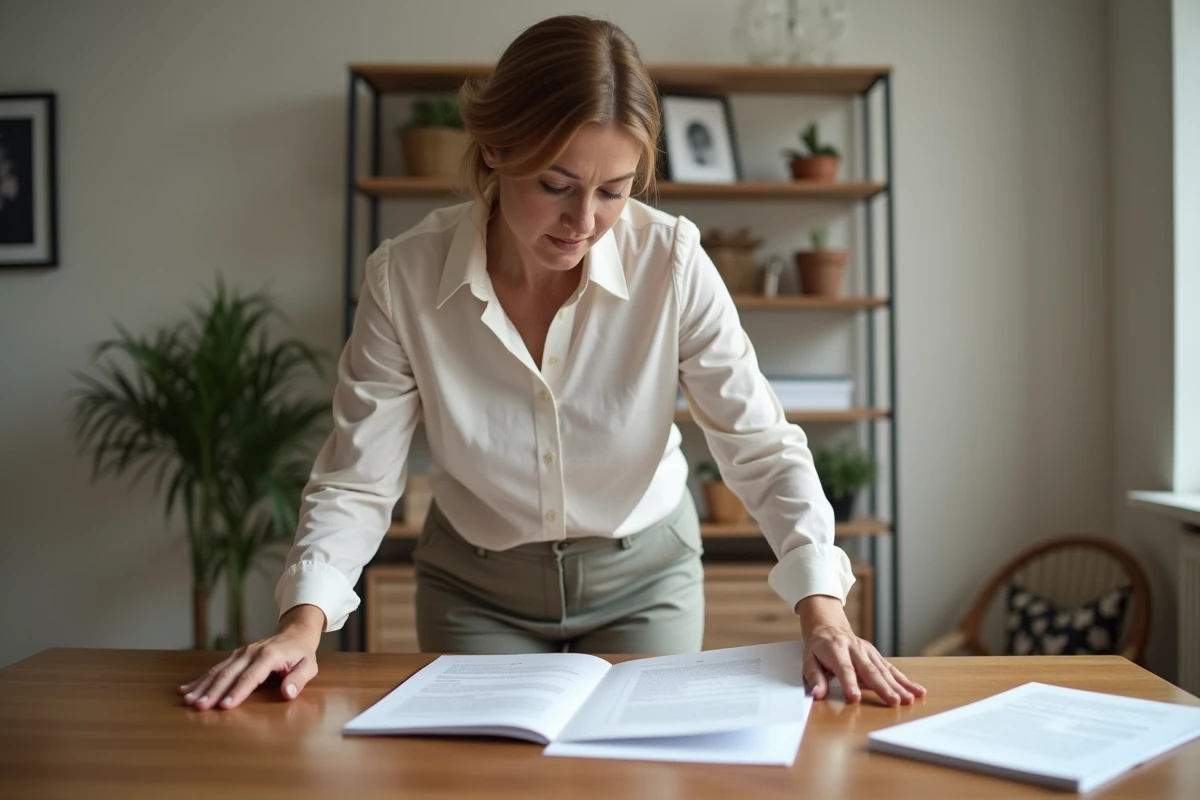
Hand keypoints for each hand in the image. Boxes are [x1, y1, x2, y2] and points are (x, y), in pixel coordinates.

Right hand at [178, 605, 323, 710]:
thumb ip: (299, 679)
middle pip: (229, 674)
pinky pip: (216, 667)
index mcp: (269, 655)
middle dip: (213, 691)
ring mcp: (241, 653)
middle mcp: (251, 652)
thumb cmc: (301, 655)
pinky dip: (200, 679)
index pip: (251, 676)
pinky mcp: (235, 656)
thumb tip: (288, 693)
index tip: (225, 706)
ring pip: (218, 670)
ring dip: (202, 685)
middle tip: (199, 706)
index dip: (238, 691)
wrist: (294, 634)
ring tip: (188, 700)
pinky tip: (186, 689)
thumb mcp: (309, 666)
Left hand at [796, 595, 925, 705]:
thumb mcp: (809, 661)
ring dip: (898, 686)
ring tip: (909, 699)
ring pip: (885, 670)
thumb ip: (814, 678)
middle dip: (882, 687)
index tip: (855, 698)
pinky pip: (892, 669)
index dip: (849, 683)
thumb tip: (817, 694)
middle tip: (893, 702)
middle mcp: (855, 649)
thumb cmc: (818, 649)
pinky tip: (917, 691)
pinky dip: (905, 680)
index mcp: (835, 649)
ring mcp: (868, 652)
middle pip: (870, 670)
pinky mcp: (877, 656)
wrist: (829, 628)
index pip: (844, 668)